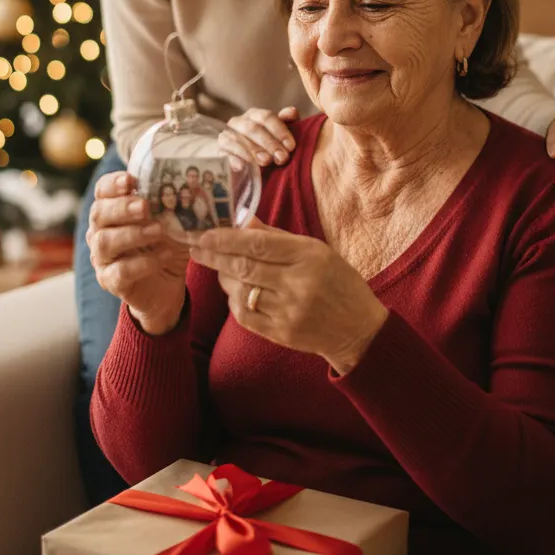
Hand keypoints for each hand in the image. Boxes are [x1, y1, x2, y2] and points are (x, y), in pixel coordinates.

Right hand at [86, 171, 188, 333]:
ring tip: (158, 231)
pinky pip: (120, 271)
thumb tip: (187, 183)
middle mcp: (100, 231)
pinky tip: (164, 256)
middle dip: (121, 208)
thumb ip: (172, 203)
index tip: (130, 180)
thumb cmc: (165, 245)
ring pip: (105, 242)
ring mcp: (102, 258)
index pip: (102, 191)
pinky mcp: (111, 281)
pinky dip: (143, 263)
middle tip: (144, 206)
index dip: (113, 184)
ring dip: (133, 234)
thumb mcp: (172, 221)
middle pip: (99, 214)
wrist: (167, 285)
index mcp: (111, 210)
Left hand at [188, 218, 387, 374]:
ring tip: (219, 268)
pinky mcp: (281, 334)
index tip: (205, 233)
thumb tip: (243, 221)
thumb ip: (277, 237)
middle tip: (196, 247)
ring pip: (241, 292)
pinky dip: (234, 301)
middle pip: (244, 267)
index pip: (258, 245)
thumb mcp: (316, 250)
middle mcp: (298, 284)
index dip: (227, 238)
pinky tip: (234, 291)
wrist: (358, 329)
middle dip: (215, 256)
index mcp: (309, 257)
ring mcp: (289, 311)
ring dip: (224, 278)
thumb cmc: (338, 282)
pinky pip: (246, 316)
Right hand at [223, 106, 298, 167]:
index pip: (267, 117)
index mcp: (255, 115)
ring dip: (254, 150)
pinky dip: (234, 158)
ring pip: (239, 139)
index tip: (291, 146)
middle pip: (253, 129)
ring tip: (266, 161)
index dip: (280, 131)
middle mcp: (240, 122)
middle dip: (269, 143)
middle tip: (282, 158)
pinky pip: (226, 152)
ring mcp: (228, 135)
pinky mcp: (221, 150)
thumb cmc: (267, 145)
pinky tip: (243, 166)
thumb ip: (287, 122)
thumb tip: (292, 112)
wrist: (243, 159)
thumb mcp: (279, 133)